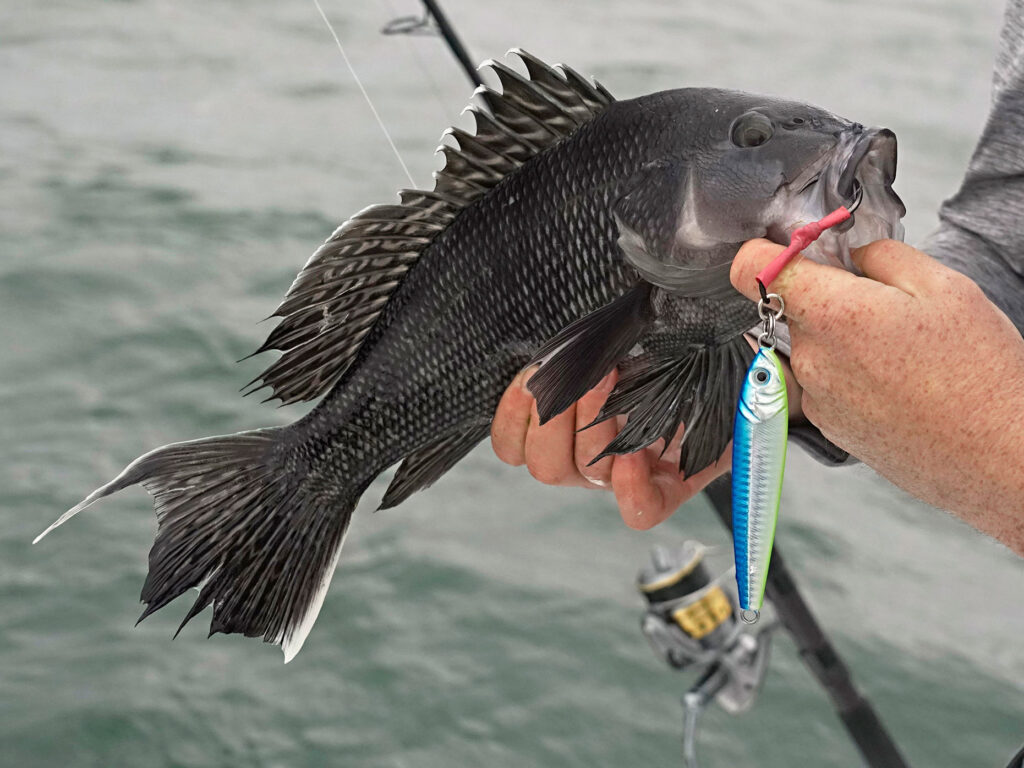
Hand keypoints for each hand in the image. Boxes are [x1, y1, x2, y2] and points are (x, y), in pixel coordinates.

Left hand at [491, 366, 728, 528]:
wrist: (682, 354)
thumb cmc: (712, 375)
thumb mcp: (739, 389)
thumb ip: (742, 400)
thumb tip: (757, 386)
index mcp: (664, 477)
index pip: (642, 510)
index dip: (632, 492)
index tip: (635, 455)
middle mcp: (615, 473)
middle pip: (581, 473)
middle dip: (588, 423)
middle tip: (606, 378)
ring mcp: (575, 455)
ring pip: (544, 462)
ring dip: (554, 415)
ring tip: (577, 374)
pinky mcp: (543, 429)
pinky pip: (510, 444)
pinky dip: (514, 415)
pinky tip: (535, 382)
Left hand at [732, 238, 1023, 554]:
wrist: (998, 459)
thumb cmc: (981, 376)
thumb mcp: (944, 287)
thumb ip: (879, 256)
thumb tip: (845, 251)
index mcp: (834, 314)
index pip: (750, 269)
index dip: (763, 250)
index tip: (790, 248)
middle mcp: (811, 358)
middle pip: (787, 307)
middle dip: (825, 297)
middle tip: (881, 304)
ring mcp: (815, 398)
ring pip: (809, 345)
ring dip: (840, 338)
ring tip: (898, 351)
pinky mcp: (827, 426)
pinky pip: (822, 382)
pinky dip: (848, 373)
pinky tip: (896, 381)